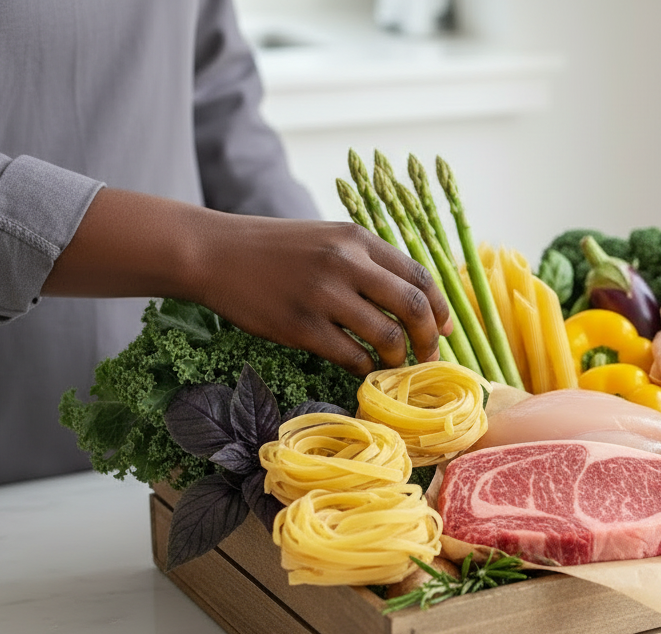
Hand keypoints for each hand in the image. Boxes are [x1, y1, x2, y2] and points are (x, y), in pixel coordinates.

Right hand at [197, 215, 451, 374]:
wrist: (215, 253)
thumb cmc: (276, 250)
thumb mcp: (328, 239)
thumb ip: (368, 263)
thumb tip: (414, 302)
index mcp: (357, 239)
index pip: (419, 276)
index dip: (439, 309)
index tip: (445, 331)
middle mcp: (345, 262)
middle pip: (412, 307)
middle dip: (429, 339)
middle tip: (428, 357)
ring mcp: (322, 295)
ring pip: (387, 336)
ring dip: (398, 358)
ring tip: (392, 364)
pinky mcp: (300, 326)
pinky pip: (351, 356)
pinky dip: (364, 368)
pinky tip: (360, 368)